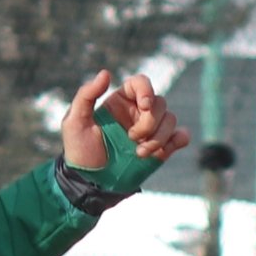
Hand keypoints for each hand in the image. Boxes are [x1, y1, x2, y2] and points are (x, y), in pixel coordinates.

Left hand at [60, 70, 184, 173]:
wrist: (90, 182)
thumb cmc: (79, 151)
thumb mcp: (74, 122)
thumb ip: (86, 95)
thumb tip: (106, 73)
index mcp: (120, 101)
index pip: (141, 83)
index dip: (147, 90)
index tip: (144, 106)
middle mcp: (138, 112)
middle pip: (160, 102)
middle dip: (149, 122)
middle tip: (131, 139)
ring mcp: (151, 131)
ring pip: (171, 119)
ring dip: (159, 137)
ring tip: (139, 154)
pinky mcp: (161, 148)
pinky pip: (181, 136)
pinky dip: (179, 139)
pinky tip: (163, 150)